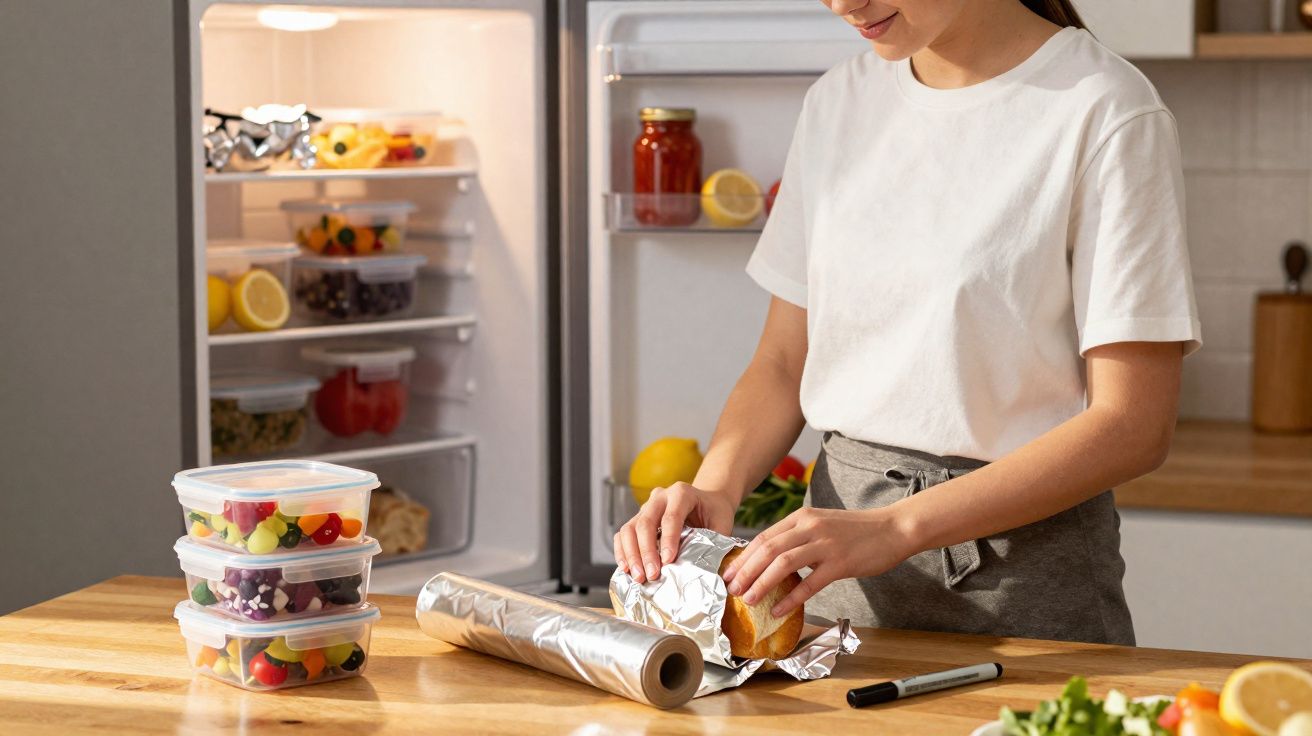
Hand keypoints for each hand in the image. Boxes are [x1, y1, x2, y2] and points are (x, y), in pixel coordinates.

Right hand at [614, 482, 736, 582]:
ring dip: (631, 554)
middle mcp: (660, 497)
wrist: (707, 501)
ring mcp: (646, 507)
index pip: (671, 516)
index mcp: (682, 493)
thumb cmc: (714, 512)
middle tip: (652, 574)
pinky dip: (622, 551)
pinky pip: (623, 534)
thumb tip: (706, 569)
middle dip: (647, 551)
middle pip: (646, 522)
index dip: (668, 540)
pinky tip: (627, 568)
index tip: (668, 561)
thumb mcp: (722, 523)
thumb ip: (715, 541)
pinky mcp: (637, 518)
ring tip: (639, 576)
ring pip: (630, 528)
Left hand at [720, 506, 916, 617]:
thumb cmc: (856, 531)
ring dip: (762, 583)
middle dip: (745, 571)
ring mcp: (825, 544)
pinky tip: (780, 610)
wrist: (892, 528)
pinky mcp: (840, 562)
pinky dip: (792, 598)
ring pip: (783, 563)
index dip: (743, 557)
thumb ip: (797, 537)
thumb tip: (770, 560)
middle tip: (731, 589)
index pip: (763, 537)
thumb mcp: (821, 525)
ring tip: (748, 600)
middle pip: (767, 549)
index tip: (728, 573)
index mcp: (802, 517)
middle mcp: (809, 527)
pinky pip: (810, 583)